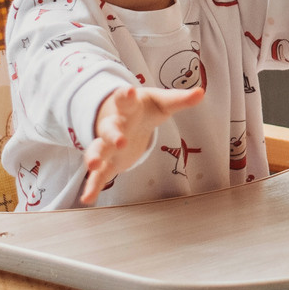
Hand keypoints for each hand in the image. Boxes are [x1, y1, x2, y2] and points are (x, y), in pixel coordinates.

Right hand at [77, 80, 204, 200]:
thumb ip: (179, 99)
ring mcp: (108, 145)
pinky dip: (92, 186)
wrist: (119, 116)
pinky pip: (99, 175)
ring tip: (93, 165)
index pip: (125, 100)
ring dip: (94, 157)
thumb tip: (201, 93)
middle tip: (120, 141)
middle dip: (113, 135)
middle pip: (109, 129)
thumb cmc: (143, 108)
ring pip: (98, 150)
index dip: (126, 95)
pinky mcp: (109, 162)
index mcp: (127, 108)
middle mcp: (114, 125)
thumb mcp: (161, 102)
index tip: (128, 91)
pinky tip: (87, 198)